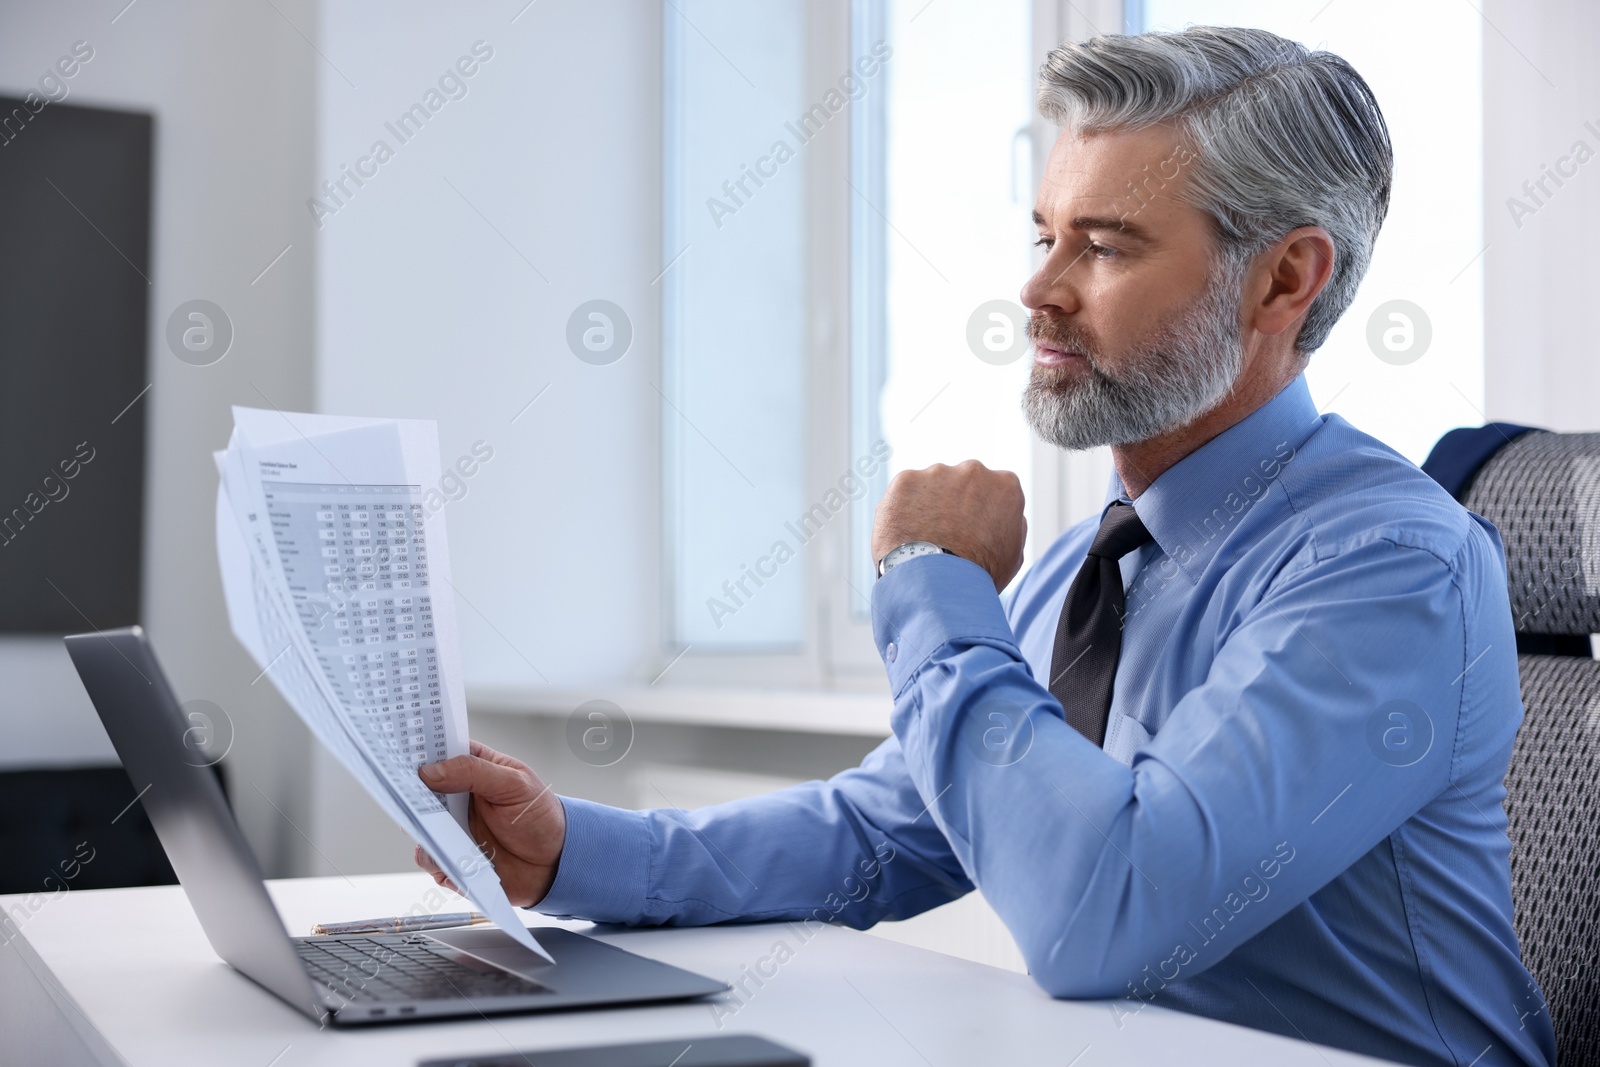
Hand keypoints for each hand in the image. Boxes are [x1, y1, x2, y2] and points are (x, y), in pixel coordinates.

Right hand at [413, 740, 565, 906]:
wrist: (555, 862)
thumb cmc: (540, 816)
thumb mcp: (514, 784)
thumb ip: (474, 772)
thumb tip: (430, 771)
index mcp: (471, 769)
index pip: (437, 753)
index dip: (417, 751)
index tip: (398, 751)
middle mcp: (455, 798)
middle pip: (417, 791)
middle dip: (407, 793)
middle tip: (400, 794)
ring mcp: (451, 828)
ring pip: (417, 827)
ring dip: (421, 830)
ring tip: (434, 834)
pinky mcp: (451, 857)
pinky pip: (431, 859)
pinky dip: (436, 860)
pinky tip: (452, 862)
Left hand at [872, 460, 1025, 590]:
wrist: (938, 585)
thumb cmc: (979, 575)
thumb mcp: (1013, 553)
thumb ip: (1012, 524)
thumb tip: (1005, 514)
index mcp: (1005, 485)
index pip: (993, 489)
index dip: (980, 510)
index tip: (970, 527)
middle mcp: (973, 471)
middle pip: (961, 482)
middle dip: (953, 501)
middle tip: (944, 533)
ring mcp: (937, 473)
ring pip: (930, 484)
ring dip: (926, 504)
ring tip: (922, 538)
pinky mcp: (906, 480)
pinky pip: (903, 492)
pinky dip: (902, 509)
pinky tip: (905, 534)